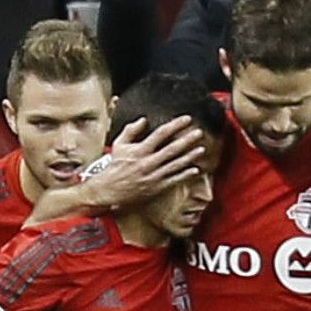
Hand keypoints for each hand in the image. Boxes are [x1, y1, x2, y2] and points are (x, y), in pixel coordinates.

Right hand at [25, 115, 205, 225]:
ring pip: (176, 164)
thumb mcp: (119, 145)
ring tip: (201, 149)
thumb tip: (144, 120)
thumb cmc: (114, 166)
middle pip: (172, 149)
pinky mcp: (156, 187)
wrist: (109, 190)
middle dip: (187, 140)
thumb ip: (131, 131)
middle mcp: (148, 163)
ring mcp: (153, 176)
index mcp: (139, 150)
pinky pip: (174, 179)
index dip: (175, 125)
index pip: (161, 134)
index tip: (186, 119)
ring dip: (190, 156)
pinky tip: (195, 169)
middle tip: (198, 133)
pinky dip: (185, 174)